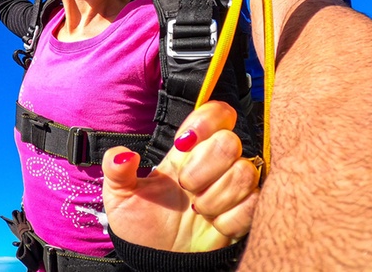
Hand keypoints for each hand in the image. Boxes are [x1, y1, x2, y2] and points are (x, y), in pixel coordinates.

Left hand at [102, 101, 259, 252]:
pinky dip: (230, 218)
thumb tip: (123, 155)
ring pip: (245, 173)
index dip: (206, 121)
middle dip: (204, 167)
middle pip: (230, 141)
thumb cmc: (141, 223)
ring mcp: (234, 188)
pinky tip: (215, 225)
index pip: (216, 114)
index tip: (184, 144)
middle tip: (186, 187)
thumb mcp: (120, 197)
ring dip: (216, 197)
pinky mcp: (248, 213)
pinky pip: (254, 205)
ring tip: (198, 211)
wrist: (156, 260)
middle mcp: (216, 164)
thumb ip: (117, 171)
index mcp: (188, 151)